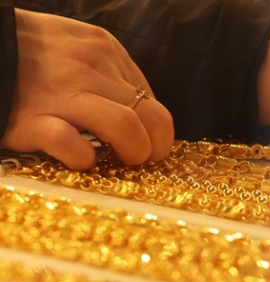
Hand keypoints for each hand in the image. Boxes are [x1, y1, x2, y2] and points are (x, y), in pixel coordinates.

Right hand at [0, 9, 173, 169]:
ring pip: (125, 127)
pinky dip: (83, 157)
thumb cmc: (31, 55)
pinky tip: (82, 159)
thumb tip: (141, 111)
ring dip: (132, 153)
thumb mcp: (79, 46)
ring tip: (119, 162)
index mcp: (105, 50)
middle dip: (154, 148)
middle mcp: (90, 69)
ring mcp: (61, 93)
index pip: (152, 101)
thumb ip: (110, 73)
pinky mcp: (32, 118)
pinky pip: (71, 142)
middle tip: (140, 160)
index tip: (146, 144)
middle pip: (151, 118)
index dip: (154, 131)